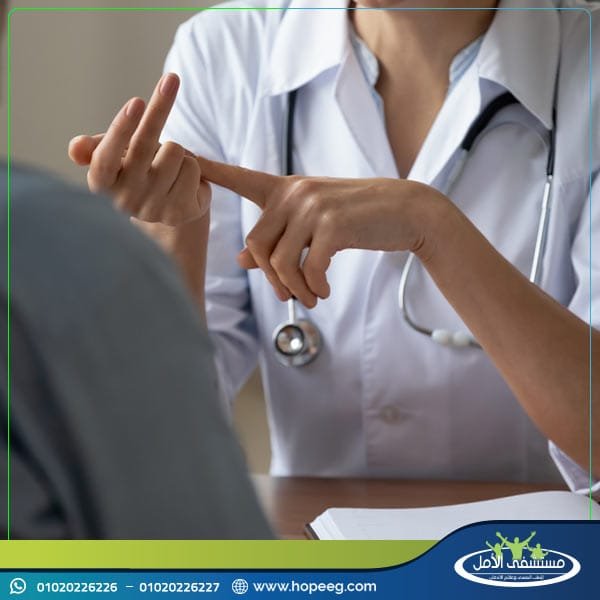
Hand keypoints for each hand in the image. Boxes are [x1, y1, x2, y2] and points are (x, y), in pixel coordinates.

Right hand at [68, 73, 209, 226]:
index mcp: (102, 183)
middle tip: (171, 78)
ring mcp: (154, 208)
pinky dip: (193, 166)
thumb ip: (93, 149)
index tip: (137, 102)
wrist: (166, 209)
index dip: (121, 129)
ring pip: (174, 152)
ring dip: (176, 150)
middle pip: (144, 146)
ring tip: (169, 164)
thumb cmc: (134, 173)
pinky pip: (193, 168)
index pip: (105, 157)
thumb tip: (75, 148)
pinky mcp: (180, 212)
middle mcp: (126, 199)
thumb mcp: (112, 157)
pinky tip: (183, 180)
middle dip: (159, 108)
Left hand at [197, 157, 445, 307]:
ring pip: (279, 260)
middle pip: (255, 244)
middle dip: (269, 278)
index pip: (240, 178)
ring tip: (310, 298)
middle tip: (288, 296)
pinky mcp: (333, 224)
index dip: (211, 169)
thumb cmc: (356, 219)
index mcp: (285, 188)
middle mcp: (294, 192)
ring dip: (292, 289)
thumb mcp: (313, 224)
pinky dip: (313, 286)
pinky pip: (307, 267)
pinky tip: (323, 291)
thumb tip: (241, 260)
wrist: (405, 210)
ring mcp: (313, 206)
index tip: (181, 152)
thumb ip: (278, 238)